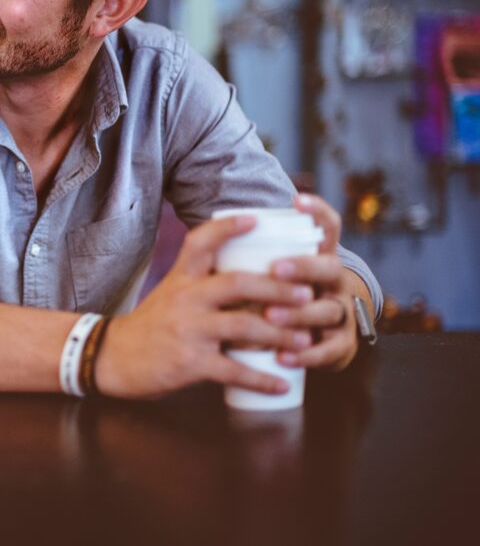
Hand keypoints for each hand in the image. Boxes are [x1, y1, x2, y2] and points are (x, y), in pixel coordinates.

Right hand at [95, 214, 315, 399]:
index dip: (228, 227)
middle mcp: (185, 298)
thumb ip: (204, 284)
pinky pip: (233, 369)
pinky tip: (280, 384)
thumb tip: (253, 279)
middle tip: (307, 294)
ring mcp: (188, 329)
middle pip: (237, 283)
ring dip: (281, 334)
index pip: (202, 242)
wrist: (113, 357)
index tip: (256, 218)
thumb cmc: (151, 325)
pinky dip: (261, 379)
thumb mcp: (171, 293)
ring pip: (244, 326)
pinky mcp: (189, 362)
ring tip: (306, 340)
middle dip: (277, 288)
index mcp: (182, 278)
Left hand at [266, 194, 359, 371]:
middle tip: (275, 268)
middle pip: (328, 267)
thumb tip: (215, 226)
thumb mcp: (273, 276)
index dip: (318, 211)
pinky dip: (306, 354)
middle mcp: (335, 281)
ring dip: (298, 313)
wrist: (319, 340)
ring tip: (271, 316)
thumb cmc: (282, 299)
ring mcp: (341, 312)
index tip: (297, 200)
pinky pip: (328, 350)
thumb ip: (255, 256)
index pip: (328, 227)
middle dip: (303, 266)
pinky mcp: (341, 345)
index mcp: (318, 258)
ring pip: (327, 310)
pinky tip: (284, 357)